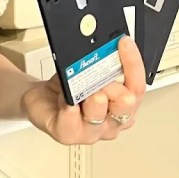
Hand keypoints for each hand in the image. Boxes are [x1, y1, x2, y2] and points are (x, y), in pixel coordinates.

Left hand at [22, 35, 145, 144]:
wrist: (41, 101)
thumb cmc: (67, 91)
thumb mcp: (88, 74)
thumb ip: (101, 66)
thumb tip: (106, 48)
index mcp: (122, 109)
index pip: (138, 87)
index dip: (133, 64)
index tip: (124, 43)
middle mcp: (110, 123)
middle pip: (125, 104)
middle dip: (112, 84)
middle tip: (97, 74)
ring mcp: (91, 132)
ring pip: (98, 112)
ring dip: (87, 94)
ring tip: (77, 88)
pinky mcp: (67, 134)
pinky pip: (71, 121)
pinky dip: (68, 106)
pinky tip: (66, 99)